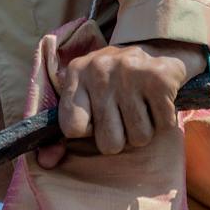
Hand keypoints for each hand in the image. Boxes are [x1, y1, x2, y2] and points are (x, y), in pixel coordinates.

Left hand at [39, 39, 206, 167]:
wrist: (158, 47)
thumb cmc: (114, 81)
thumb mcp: (84, 96)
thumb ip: (63, 130)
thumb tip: (45, 162)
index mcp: (76, 73)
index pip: (71, 128)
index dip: (88, 131)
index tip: (96, 117)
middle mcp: (99, 70)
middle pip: (109, 143)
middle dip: (121, 136)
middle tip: (124, 112)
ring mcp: (129, 72)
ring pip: (139, 137)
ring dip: (144, 128)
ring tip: (141, 104)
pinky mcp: (159, 77)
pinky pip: (163, 125)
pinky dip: (164, 120)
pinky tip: (157, 101)